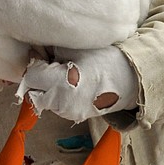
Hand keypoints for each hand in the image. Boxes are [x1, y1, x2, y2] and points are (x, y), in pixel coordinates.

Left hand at [19, 47, 138, 123]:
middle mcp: (62, 104)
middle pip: (34, 91)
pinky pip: (57, 105)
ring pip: (44, 100)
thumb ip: (50, 51)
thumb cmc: (105, 58)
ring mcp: (69, 113)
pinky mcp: (76, 117)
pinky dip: (58, 95)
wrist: (132, 77)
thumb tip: (36, 53)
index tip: (44, 55)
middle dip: (38, 78)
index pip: (31, 77)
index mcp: (61, 85)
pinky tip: (73, 83)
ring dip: (47, 87)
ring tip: (66, 73)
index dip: (35, 64)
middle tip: (52, 64)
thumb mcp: (75, 47)